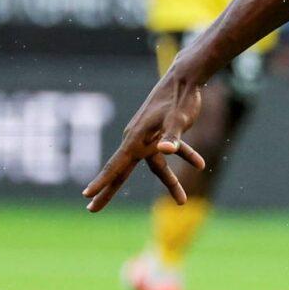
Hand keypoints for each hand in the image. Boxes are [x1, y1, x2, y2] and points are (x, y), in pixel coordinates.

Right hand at [84, 75, 207, 209]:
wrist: (184, 80)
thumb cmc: (178, 99)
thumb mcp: (178, 120)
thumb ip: (173, 138)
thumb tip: (164, 151)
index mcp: (136, 140)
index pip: (116, 166)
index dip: (102, 182)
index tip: (87, 195)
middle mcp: (138, 140)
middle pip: (122, 171)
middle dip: (109, 191)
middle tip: (92, 209)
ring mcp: (149, 138)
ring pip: (157, 167)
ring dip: (170, 182)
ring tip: (181, 201)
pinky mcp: (162, 134)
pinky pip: (170, 151)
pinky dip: (186, 157)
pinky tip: (201, 164)